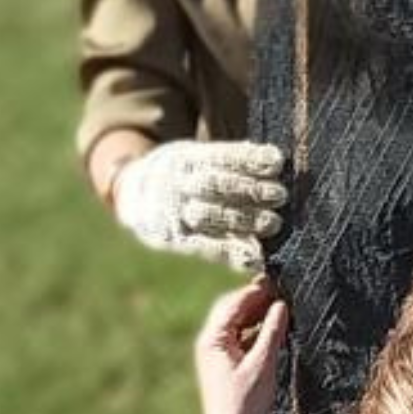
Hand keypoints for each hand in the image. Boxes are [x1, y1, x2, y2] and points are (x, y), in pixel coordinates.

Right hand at [113, 140, 286, 272]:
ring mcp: (173, 213)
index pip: (220, 156)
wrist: (132, 195)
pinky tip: (255, 258)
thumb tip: (275, 161)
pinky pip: (205, 248)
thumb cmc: (182, 173)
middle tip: (280, 195)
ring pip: (211, 217)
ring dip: (245, 221)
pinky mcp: (174, 240)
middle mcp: (176, 185)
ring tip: (274, 223)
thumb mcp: (194, 155)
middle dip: (249, 190)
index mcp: (184, 158)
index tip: (277, 161)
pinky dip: (232, 254)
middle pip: (215, 185)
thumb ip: (227, 160)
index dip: (249, 158)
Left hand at [195, 278, 288, 413]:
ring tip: (279, 309)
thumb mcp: (264, 364)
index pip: (235, 303)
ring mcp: (214, 354)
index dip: (257, 291)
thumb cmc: (245, 404)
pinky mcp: (222, 364)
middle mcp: (209, 343)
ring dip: (255, 315)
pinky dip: (253, 331)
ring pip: (235, 323)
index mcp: (213, 339)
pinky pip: (238, 338)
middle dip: (255, 300)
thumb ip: (272, 331)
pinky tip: (270, 331)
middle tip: (279, 292)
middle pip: (232, 310)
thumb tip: (281, 305)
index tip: (277, 283)